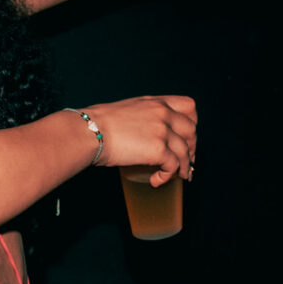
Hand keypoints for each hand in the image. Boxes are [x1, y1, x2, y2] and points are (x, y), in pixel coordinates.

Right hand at [80, 95, 197, 184]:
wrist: (90, 132)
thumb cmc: (98, 123)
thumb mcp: (127, 109)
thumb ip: (142, 116)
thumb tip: (144, 133)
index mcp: (156, 102)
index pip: (189, 106)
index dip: (192, 123)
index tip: (187, 135)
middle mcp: (163, 114)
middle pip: (192, 131)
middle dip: (191, 148)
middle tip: (186, 160)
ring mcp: (162, 131)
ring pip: (185, 151)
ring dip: (184, 166)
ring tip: (179, 176)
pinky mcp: (158, 149)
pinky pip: (173, 166)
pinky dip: (167, 176)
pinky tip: (157, 181)